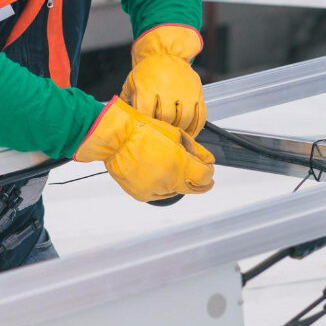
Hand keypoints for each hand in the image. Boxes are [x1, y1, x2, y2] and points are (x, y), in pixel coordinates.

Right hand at [74, 98, 214, 201]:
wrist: (116, 138)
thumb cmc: (143, 130)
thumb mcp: (175, 134)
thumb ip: (196, 150)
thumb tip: (208, 160)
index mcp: (180, 164)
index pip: (205, 177)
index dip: (209, 171)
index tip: (207, 167)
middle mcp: (169, 182)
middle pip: (195, 189)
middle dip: (200, 181)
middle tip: (199, 174)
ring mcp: (155, 190)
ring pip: (176, 191)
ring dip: (178, 181)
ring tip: (167, 165)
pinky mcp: (142, 195)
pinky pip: (159, 193)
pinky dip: (161, 185)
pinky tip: (155, 171)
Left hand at [120, 24, 206, 135]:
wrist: (167, 52)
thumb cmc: (147, 71)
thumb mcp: (132, 81)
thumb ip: (127, 100)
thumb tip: (121, 117)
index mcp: (149, 87)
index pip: (147, 112)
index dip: (146, 123)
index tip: (146, 129)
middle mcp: (168, 88)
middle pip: (166, 117)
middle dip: (163, 127)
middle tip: (160, 132)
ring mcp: (185, 91)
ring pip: (184, 118)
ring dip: (179, 129)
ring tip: (173, 134)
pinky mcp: (197, 93)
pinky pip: (200, 115)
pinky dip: (196, 127)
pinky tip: (190, 132)